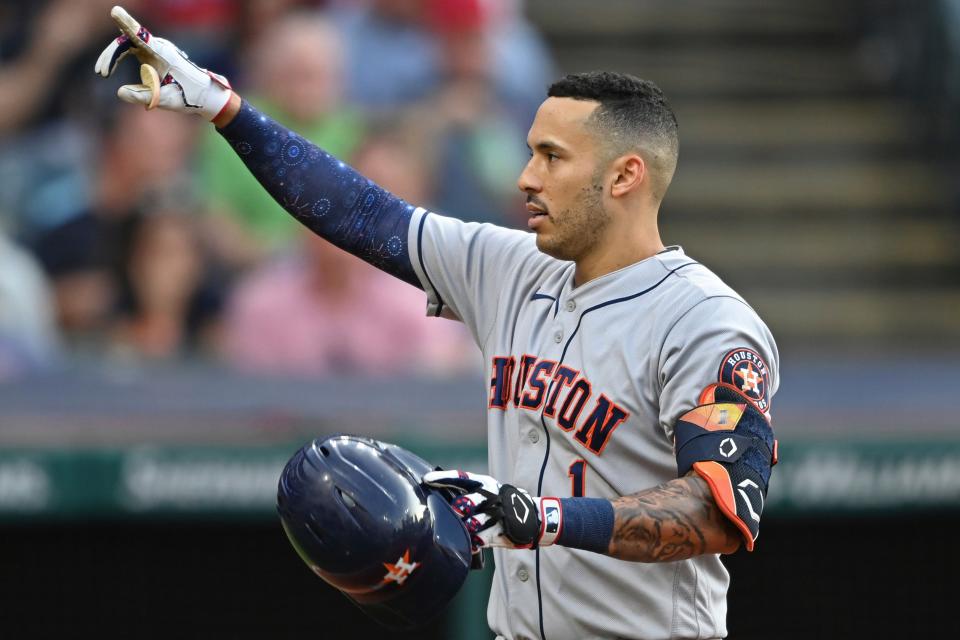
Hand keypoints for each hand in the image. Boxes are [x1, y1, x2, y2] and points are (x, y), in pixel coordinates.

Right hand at [94, 6, 231, 119]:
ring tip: (103, 72)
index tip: (115, 12)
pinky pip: (131, 49)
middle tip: (101, 72)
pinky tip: (108, 69)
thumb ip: (142, 97)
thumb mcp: (165, 100)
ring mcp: (155, 48)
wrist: (203, 94)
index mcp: (163, 53)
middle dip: (111, 55)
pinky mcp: (153, 53)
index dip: (127, 24)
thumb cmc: (187, 96)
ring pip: (127, 44)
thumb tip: (120, 92)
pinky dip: (118, 58)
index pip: (141, 36)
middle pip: (127, 41)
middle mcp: (158, 46)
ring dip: (112, 57)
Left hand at [423, 470, 562, 550]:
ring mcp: (497, 514)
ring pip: (474, 521)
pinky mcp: (501, 530)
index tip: (426, 480)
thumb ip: (468, 493)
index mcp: (484, 483)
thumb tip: (439, 496)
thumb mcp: (488, 491)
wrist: (533, 517)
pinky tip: (469, 544)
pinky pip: (482, 538)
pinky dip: (473, 542)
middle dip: (456, 509)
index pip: (460, 478)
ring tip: (460, 530)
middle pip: (468, 501)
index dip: (443, 478)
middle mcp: (490, 496)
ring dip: (464, 528)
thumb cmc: (501, 504)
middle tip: (450, 513)